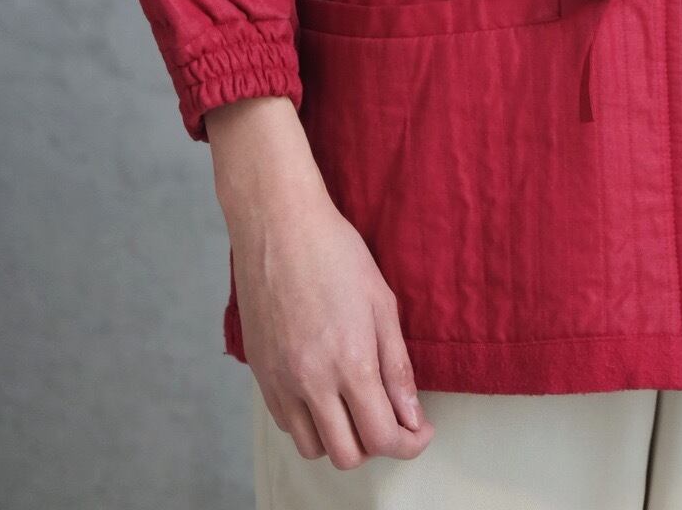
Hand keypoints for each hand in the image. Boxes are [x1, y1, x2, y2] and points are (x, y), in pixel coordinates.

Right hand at [207, 97, 434, 469]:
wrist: (279, 227)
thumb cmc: (336, 254)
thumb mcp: (383, 303)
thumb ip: (397, 367)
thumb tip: (412, 416)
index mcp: (349, 363)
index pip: (382, 436)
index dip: (409, 444)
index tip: (421, 432)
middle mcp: (311, 382)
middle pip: (347, 455)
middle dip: (377, 444)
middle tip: (392, 417)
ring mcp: (280, 382)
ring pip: (313, 448)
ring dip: (340, 438)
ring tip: (357, 405)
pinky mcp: (260, 376)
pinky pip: (287, 425)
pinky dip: (311, 422)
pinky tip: (326, 392)